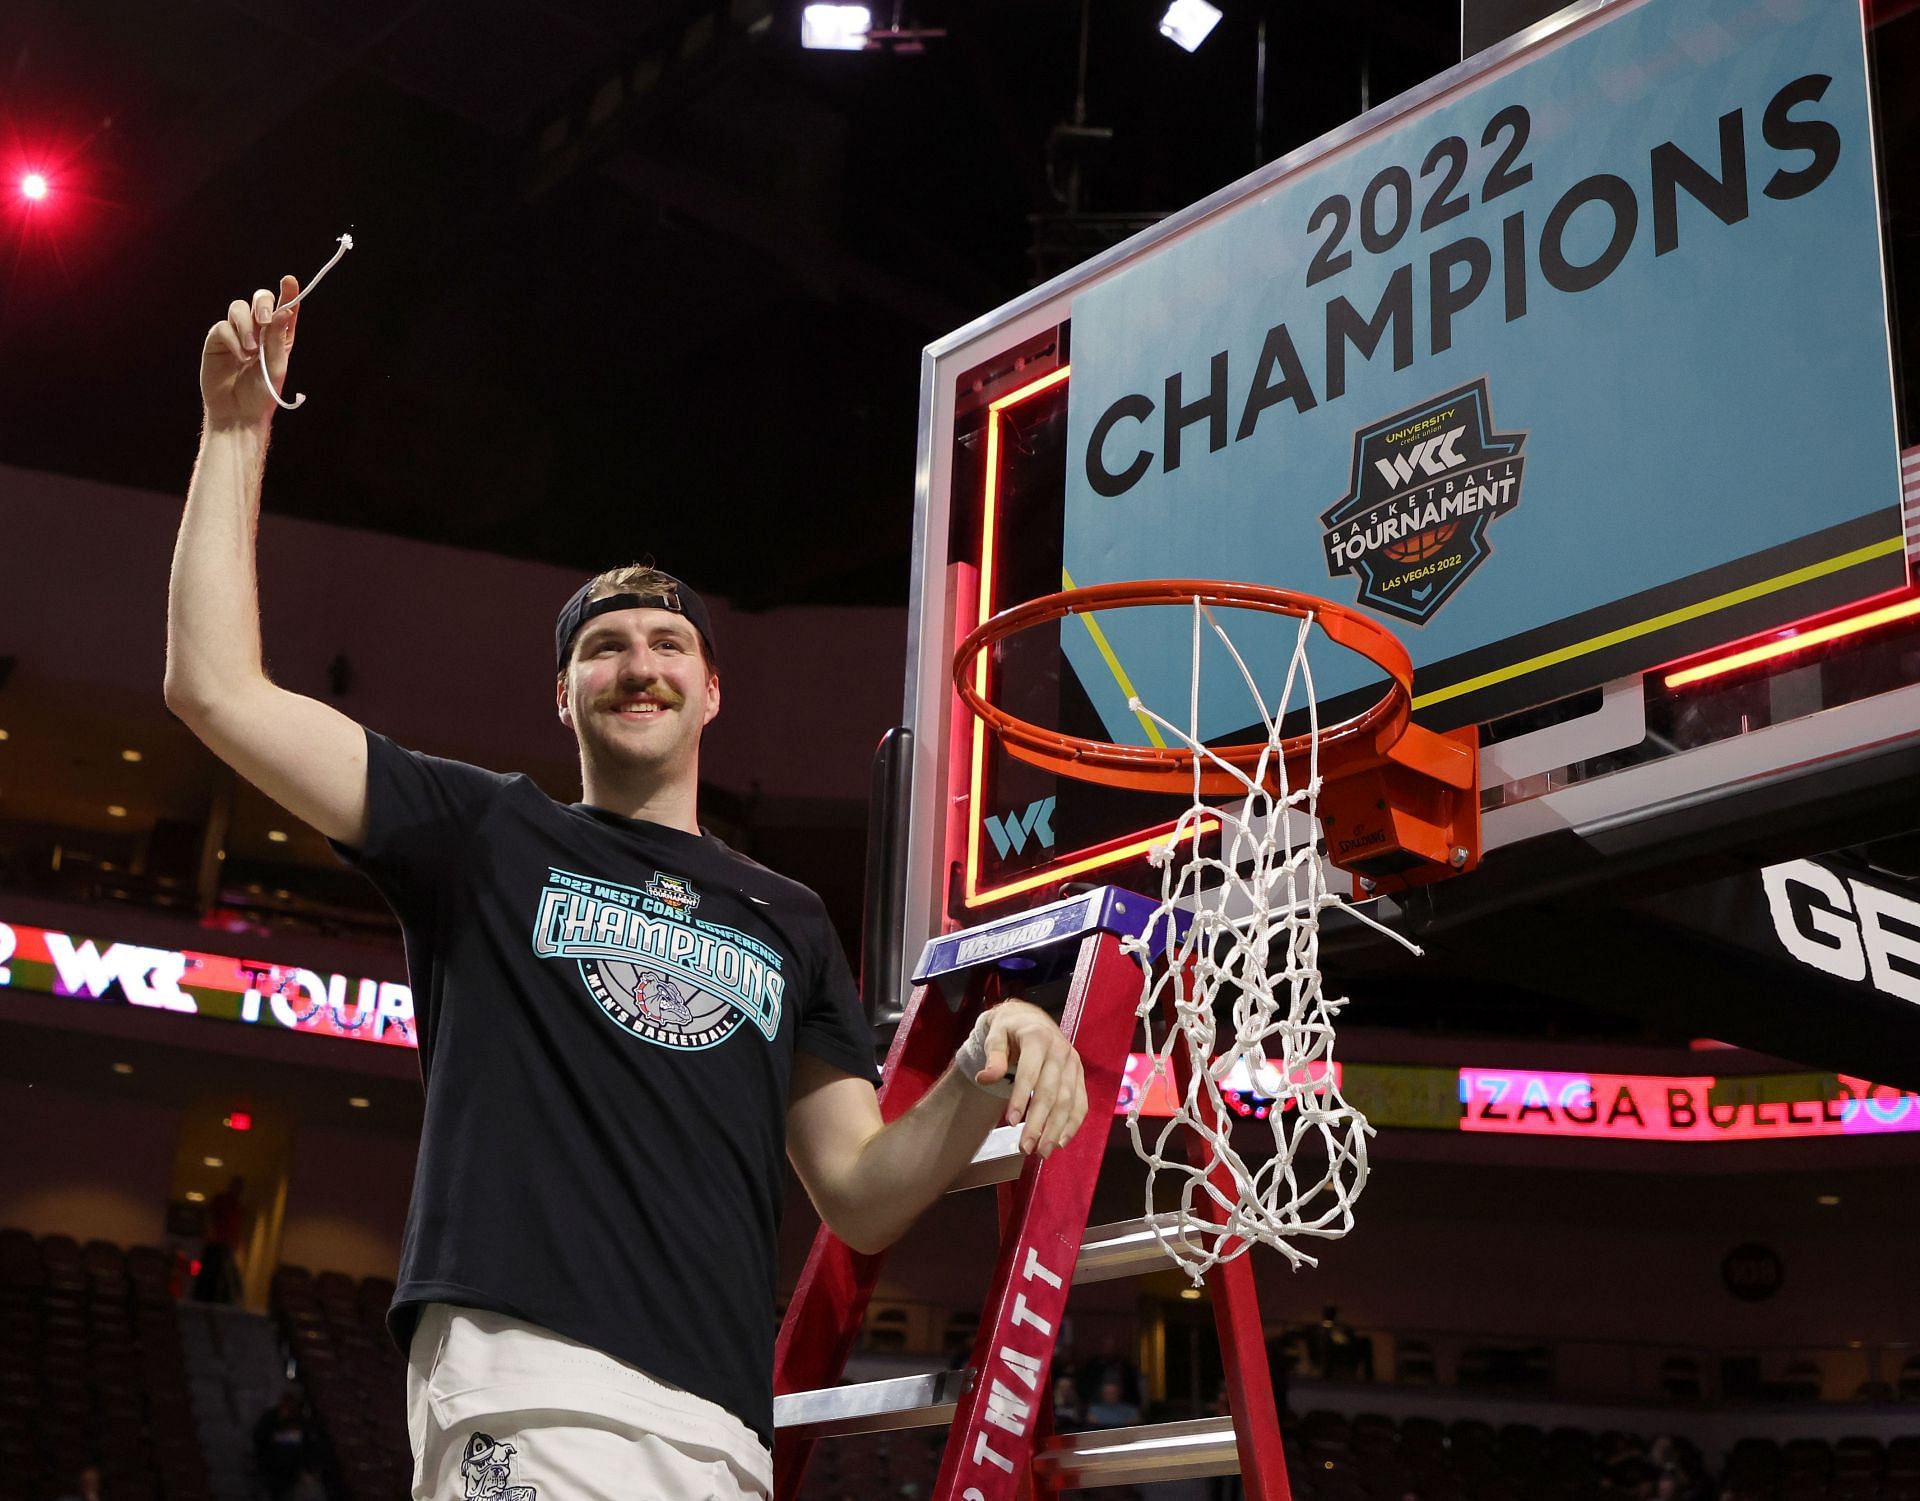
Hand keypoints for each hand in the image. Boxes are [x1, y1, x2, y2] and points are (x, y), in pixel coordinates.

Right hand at [201, 275, 300, 429]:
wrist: (237, 412)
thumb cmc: (261, 393)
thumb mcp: (275, 366)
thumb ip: (278, 338)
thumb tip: (284, 312)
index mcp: (279, 336)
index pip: (285, 309)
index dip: (287, 293)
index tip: (289, 280)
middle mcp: (259, 331)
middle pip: (259, 300)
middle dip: (262, 304)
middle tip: (264, 320)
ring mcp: (237, 333)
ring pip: (238, 308)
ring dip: (245, 325)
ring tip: (250, 350)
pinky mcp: (218, 339)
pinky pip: (223, 326)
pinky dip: (232, 339)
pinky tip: (238, 356)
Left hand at [975, 1000, 1088, 1157]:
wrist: (1031, 1019)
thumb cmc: (1009, 1029)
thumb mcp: (995, 1034)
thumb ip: (992, 1055)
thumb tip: (985, 1078)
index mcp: (1038, 1037)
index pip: (1030, 1072)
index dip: (1021, 1098)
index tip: (1011, 1123)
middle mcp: (1060, 1050)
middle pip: (1051, 1092)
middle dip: (1039, 1122)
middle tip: (1025, 1148)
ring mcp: (1073, 1064)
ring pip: (1068, 1101)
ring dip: (1056, 1129)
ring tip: (1042, 1152)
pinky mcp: (1079, 1075)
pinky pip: (1080, 1102)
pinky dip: (1073, 1124)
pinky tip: (1061, 1142)